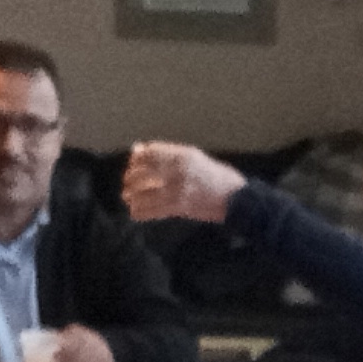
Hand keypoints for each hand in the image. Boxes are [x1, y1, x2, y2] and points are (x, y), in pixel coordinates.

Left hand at [123, 140, 246, 225]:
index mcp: (183, 154)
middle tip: (126, 186)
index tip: (131, 165)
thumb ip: (166, 154)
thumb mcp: (194, 158)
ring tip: (129, 199)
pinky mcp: (179, 207)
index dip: (135, 160)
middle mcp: (178, 170)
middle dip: (130, 180)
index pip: (149, 153)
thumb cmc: (216, 176)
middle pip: (142, 173)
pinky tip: (136, 212)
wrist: (236, 199)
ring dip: (132, 197)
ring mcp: (178, 189)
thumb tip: (137, 150)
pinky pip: (152, 210)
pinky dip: (141, 212)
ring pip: (143, 193)